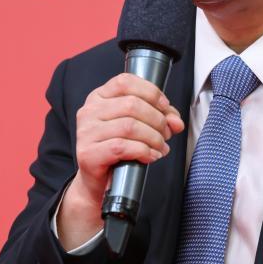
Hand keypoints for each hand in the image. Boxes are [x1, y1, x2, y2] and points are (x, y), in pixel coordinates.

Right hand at [57, 73, 184, 248]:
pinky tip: (151, 156)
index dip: (151, 92)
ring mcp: (86, 132)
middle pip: (132, 104)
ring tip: (160, 147)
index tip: (165, 107)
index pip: (125, 82)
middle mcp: (89, 111)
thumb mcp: (139, 127)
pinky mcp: (88, 154)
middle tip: (166, 133)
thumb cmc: (118, 150)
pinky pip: (122, 147)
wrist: (99, 182)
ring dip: (153, 137)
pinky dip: (143, 151)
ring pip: (129, 126)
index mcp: (99, 97)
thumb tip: (176, 121)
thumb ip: (159, 117)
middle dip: (157, 119)